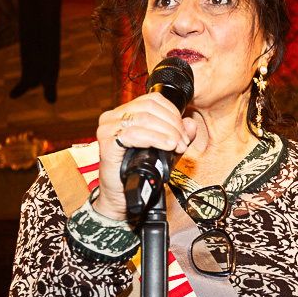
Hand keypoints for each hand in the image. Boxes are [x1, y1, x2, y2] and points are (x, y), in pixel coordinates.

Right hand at [93, 92, 196, 220]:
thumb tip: (190, 123)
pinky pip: (133, 134)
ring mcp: (107, 129)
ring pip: (144, 119)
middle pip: (150, 107)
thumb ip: (178, 135)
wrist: (122, 197)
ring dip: (167, 132)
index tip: (184, 134)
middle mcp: (113, 117)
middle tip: (182, 142)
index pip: (153, 100)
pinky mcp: (107, 144)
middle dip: (172, 125)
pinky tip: (167, 146)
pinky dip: (154, 139)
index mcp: (124, 112)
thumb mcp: (165, 150)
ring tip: (177, 146)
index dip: (173, 114)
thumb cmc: (138, 173)